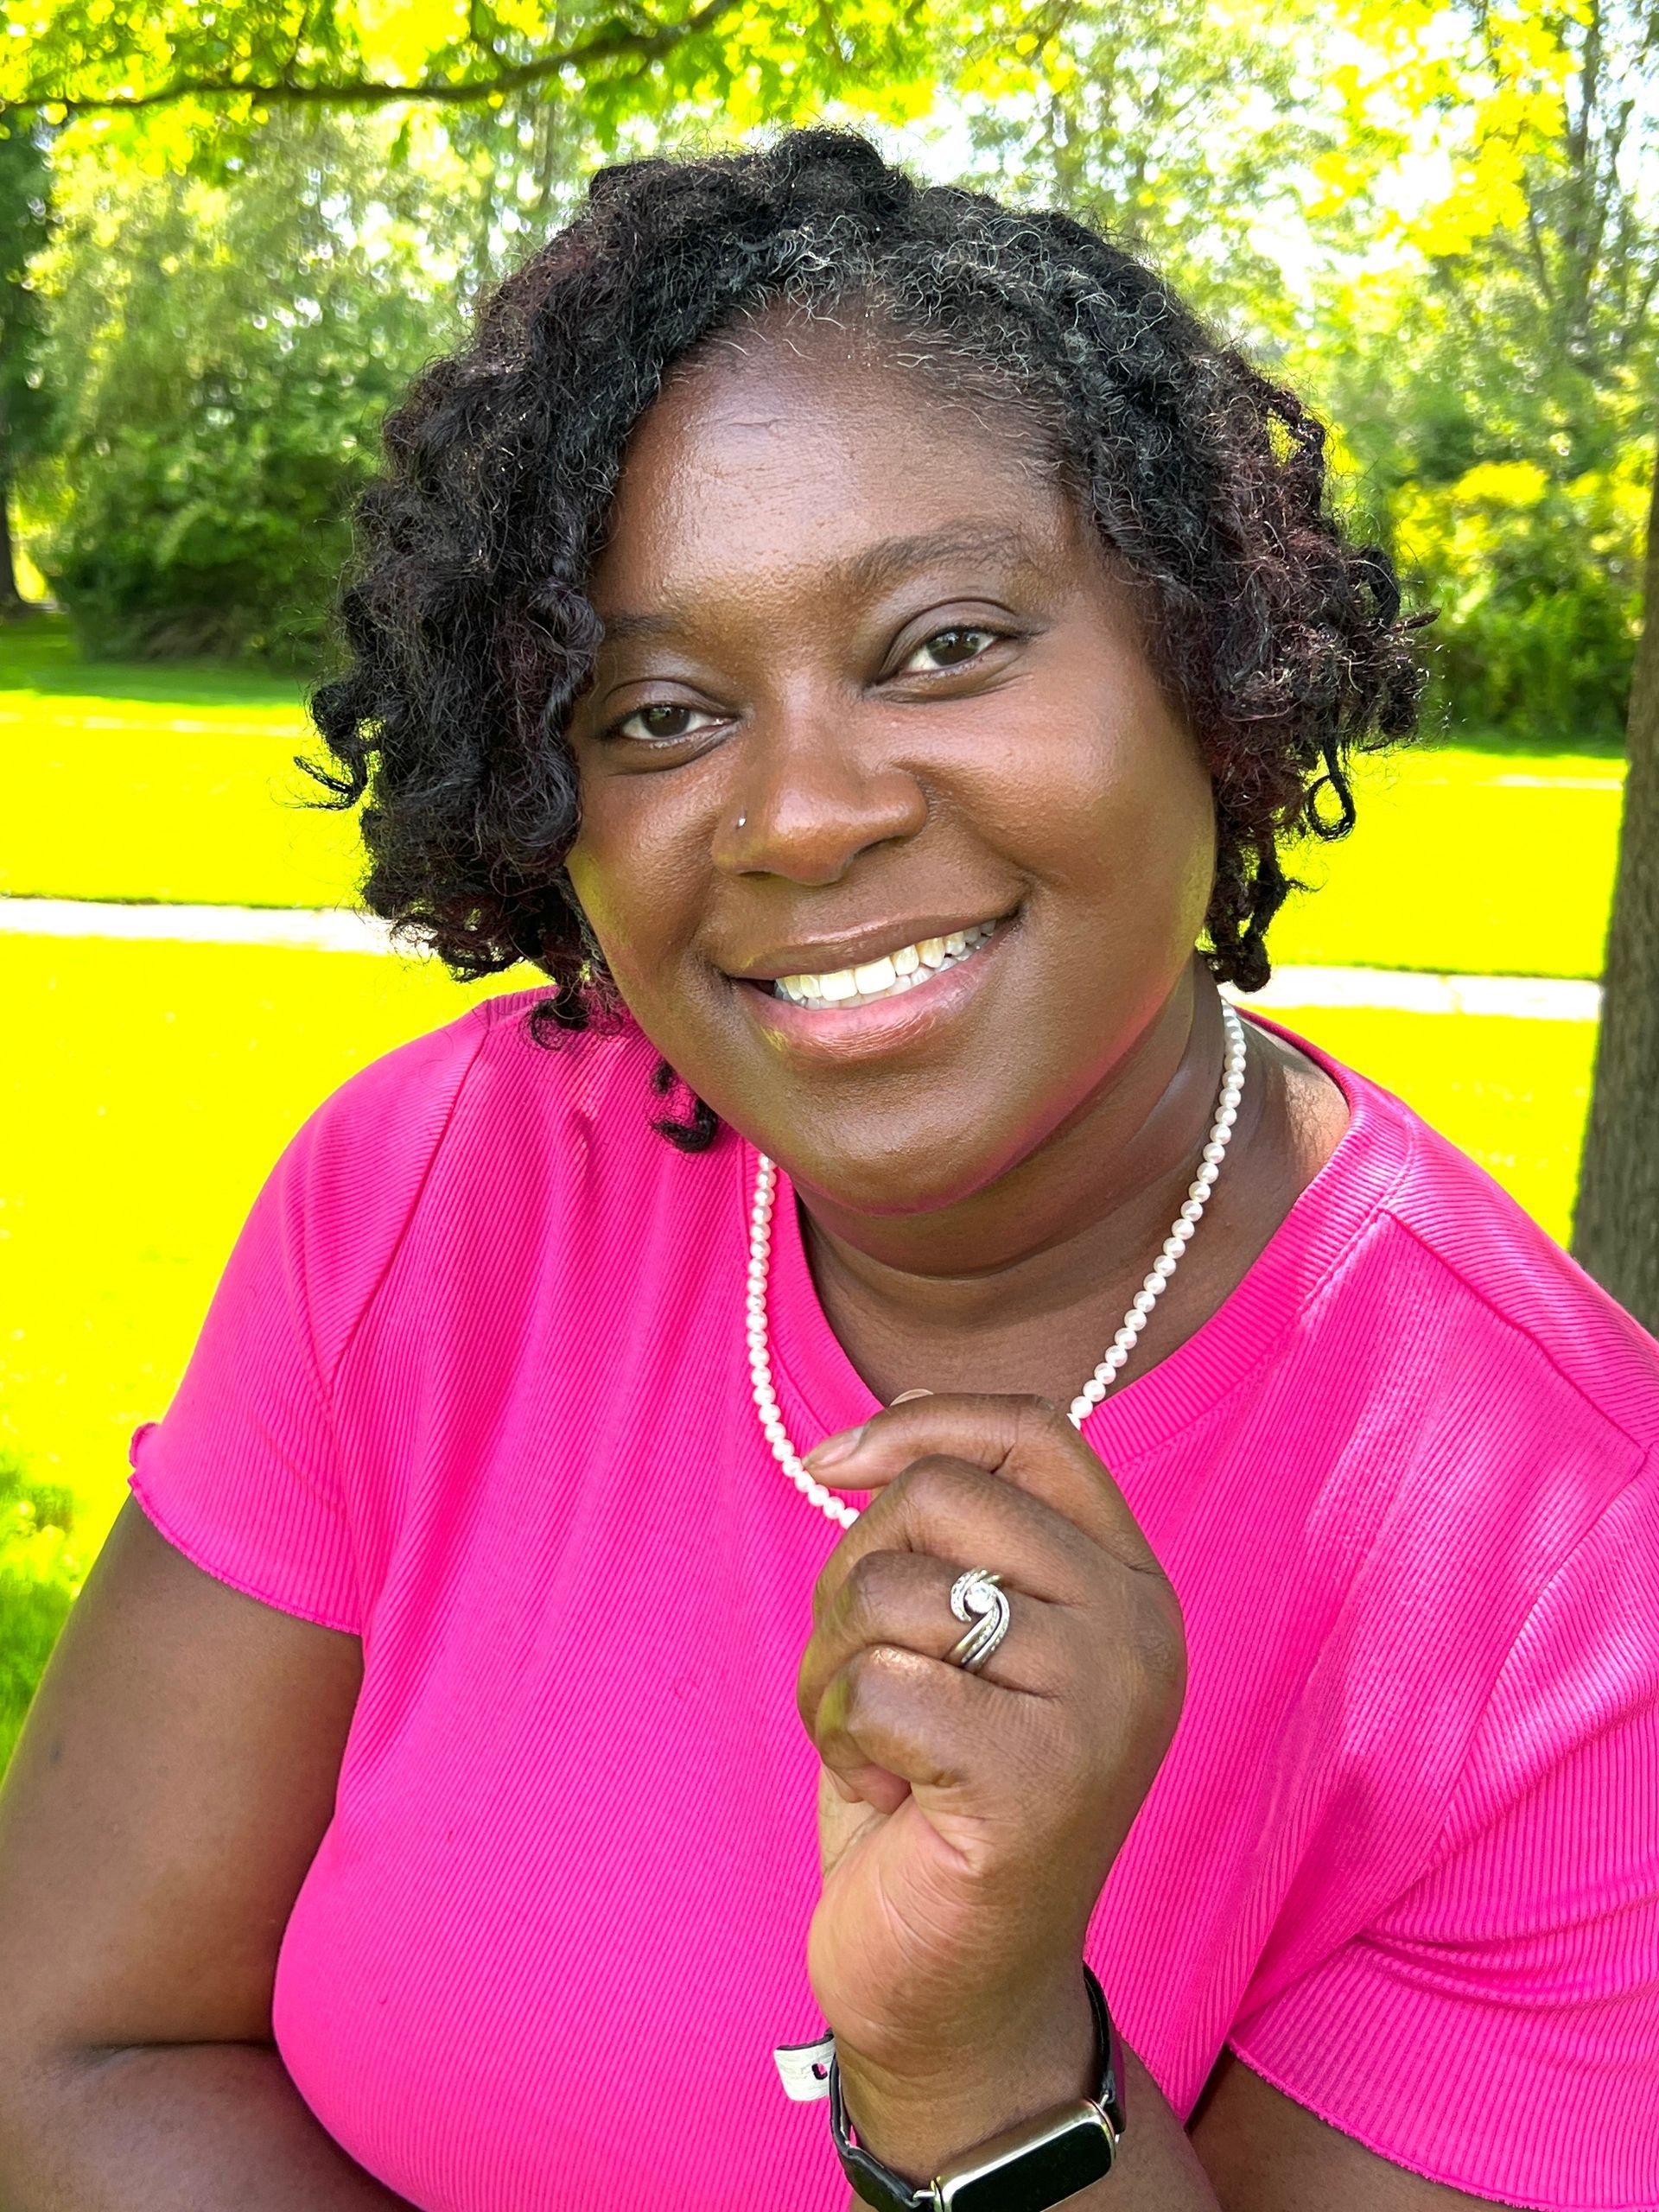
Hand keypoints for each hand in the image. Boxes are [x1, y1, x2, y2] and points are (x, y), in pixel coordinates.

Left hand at [795, 1392, 1185, 2090]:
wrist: (960, 1996)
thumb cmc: (940, 1797)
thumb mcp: (963, 1641)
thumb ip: (958, 1537)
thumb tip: (883, 1424)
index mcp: (1130, 1586)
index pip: (1033, 1432)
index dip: (920, 1424)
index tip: (831, 1463)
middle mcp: (1137, 1632)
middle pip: (941, 1495)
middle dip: (853, 1571)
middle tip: (864, 1669)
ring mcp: (1102, 1703)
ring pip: (891, 1587)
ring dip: (834, 1664)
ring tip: (879, 1742)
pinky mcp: (1040, 1776)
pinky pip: (875, 1682)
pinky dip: (842, 1731)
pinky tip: (886, 1790)